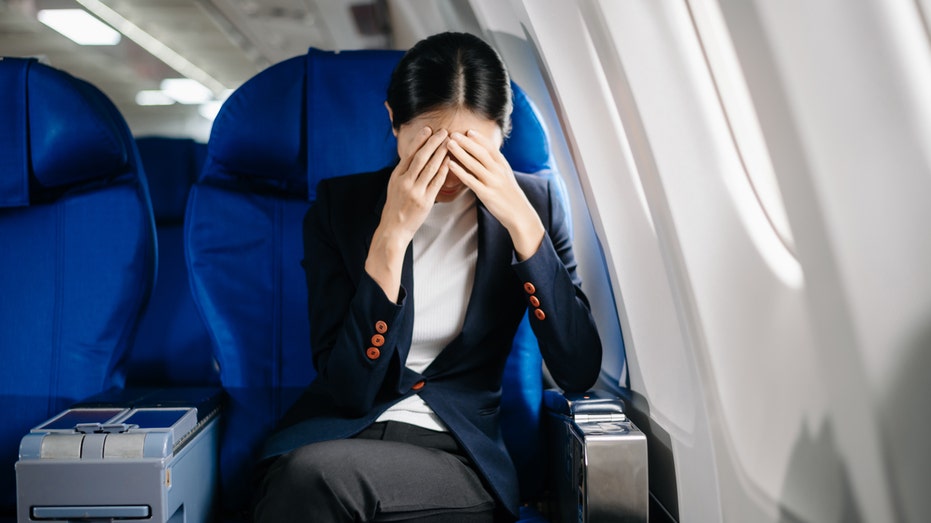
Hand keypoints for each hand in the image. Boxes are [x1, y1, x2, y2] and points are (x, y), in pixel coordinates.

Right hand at [379, 127, 449, 242]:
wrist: (394, 228)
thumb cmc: (396, 206)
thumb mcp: (395, 185)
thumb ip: (404, 171)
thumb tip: (413, 155)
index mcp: (397, 176)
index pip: (409, 154)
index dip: (419, 140)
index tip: (428, 129)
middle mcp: (405, 182)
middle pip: (420, 157)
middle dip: (432, 143)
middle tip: (443, 132)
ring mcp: (415, 191)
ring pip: (429, 168)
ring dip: (440, 153)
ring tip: (449, 143)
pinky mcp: (425, 201)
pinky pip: (436, 183)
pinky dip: (443, 171)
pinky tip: (449, 162)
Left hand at [447, 129, 544, 259]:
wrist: (519, 213)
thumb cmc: (509, 194)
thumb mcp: (505, 175)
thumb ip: (495, 164)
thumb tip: (482, 154)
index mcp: (503, 165)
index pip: (490, 148)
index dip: (479, 139)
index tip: (467, 131)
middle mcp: (498, 171)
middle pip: (480, 152)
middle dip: (466, 142)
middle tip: (453, 134)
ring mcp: (492, 182)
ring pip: (474, 164)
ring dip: (460, 152)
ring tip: (449, 144)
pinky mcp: (486, 194)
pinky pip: (470, 180)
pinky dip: (460, 171)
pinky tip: (450, 165)